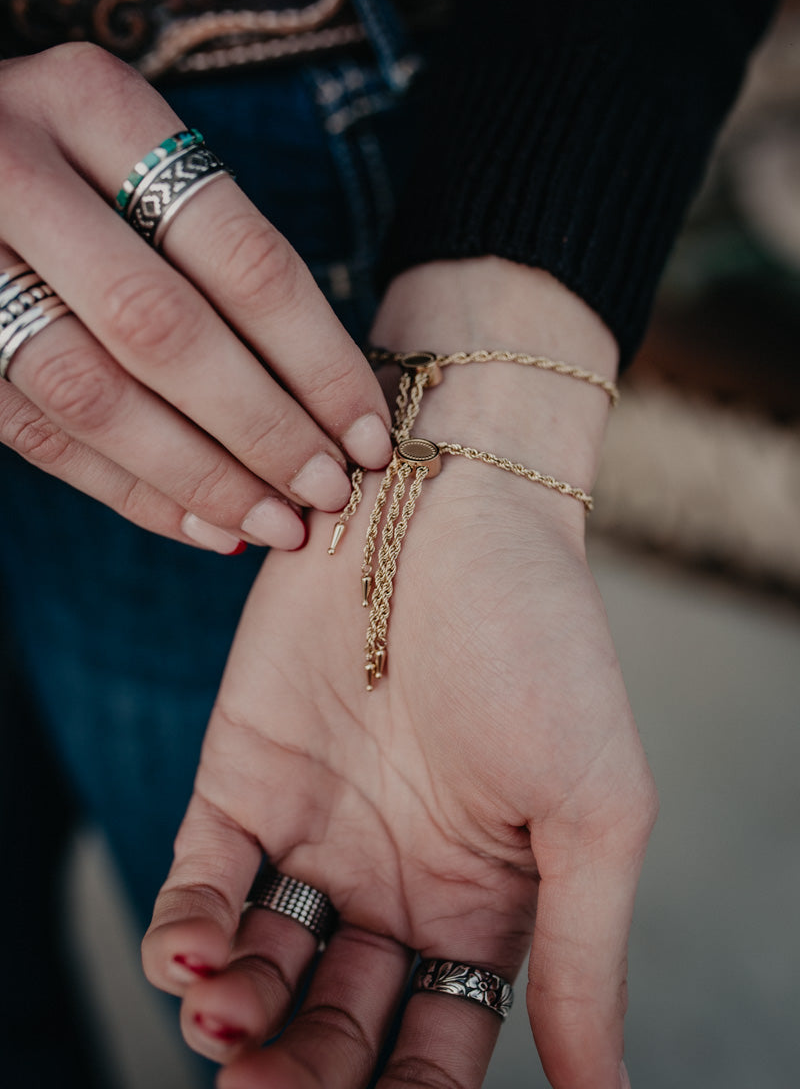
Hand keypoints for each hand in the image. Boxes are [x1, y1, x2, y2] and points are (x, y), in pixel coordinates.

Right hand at [0, 45, 391, 551]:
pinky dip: (125, 489)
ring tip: (271, 525)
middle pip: (165, 329)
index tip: (370, 432)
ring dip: (196, 476)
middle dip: (260, 428)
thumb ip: (211, 247)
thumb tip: (329, 395)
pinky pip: (38, 434)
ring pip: (93, 394)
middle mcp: (16, 169)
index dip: (317, 359)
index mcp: (96, 106)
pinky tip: (196, 522)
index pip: (241, 255)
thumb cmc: (64, 158)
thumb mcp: (134, 155)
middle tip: (326, 491)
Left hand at [142, 260, 657, 1087]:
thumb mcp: (595, 809)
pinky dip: (184, 924)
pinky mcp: (244, 775)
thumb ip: (584, 957)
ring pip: (260, 965)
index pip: (434, 1047)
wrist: (453, 505)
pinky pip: (204, 874)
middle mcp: (392, 881)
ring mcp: (315, 831)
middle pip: (336, 1023)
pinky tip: (186, 951)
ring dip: (233, 1013)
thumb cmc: (546, 647)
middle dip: (302, 1072)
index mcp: (481, 905)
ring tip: (223, 1022)